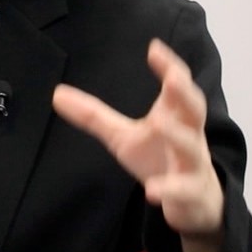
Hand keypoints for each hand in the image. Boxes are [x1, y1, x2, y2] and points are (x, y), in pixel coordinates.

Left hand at [52, 39, 224, 251]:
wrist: (193, 204)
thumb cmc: (160, 159)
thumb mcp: (123, 137)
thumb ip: (94, 116)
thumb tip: (57, 94)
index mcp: (175, 116)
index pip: (177, 87)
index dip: (169, 66)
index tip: (154, 48)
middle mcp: (189, 135)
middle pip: (195, 109)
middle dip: (185, 92)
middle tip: (173, 78)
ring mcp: (192, 165)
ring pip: (191, 148)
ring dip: (178, 136)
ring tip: (159, 124)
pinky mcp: (191, 194)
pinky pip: (184, 191)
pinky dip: (170, 190)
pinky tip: (152, 191)